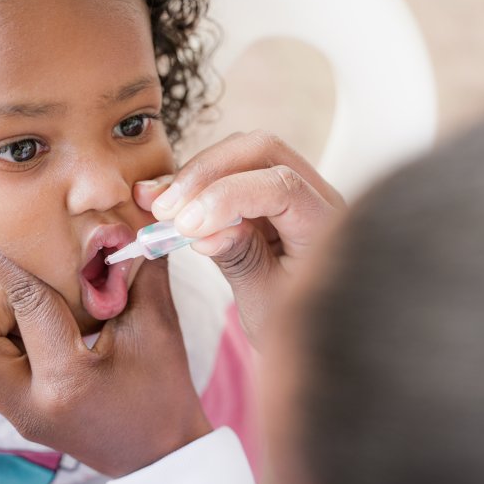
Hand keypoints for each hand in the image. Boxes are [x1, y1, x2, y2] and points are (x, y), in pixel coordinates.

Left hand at [0, 217, 210, 477]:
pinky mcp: (13, 417)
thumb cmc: (165, 389)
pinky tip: (31, 343)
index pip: (24, 303)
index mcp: (67, 378)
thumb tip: (129, 226)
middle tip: (42, 306)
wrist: (162, 452)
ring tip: (37, 325)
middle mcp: (29, 403)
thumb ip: (140, 272)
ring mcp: (16, 415)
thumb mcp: (160, 326)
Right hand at [136, 131, 344, 343]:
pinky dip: (196, 183)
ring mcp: (295, 187)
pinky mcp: (270, 191)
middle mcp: (318, 195)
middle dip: (207, 172)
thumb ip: (241, 260)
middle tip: (165, 209)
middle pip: (262, 151)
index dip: (228, 196)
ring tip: (156, 206)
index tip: (185, 226)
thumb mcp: (267, 302)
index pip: (282, 187)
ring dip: (196, 174)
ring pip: (243, 151)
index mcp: (327, 226)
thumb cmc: (299, 325)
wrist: (317, 332)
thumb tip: (203, 232)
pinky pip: (232, 169)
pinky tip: (161, 199)